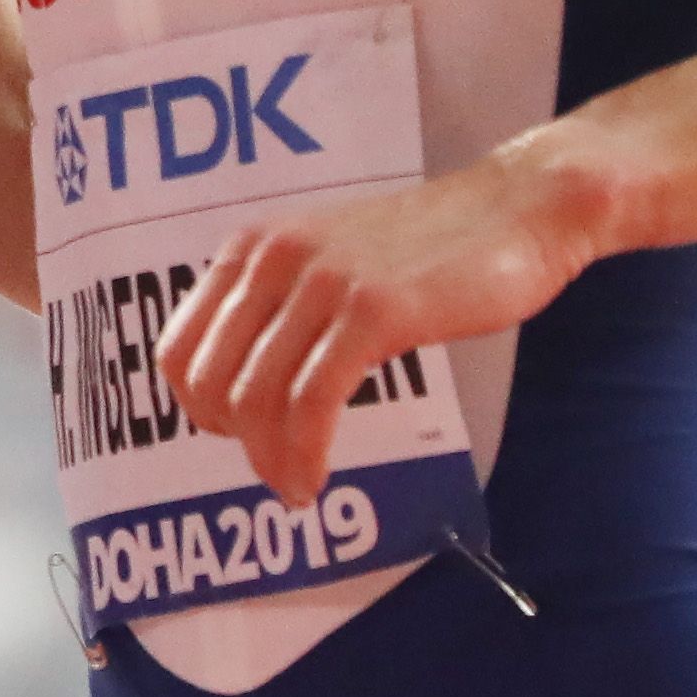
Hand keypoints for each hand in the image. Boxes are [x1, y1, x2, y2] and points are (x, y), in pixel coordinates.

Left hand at [155, 143, 603, 502]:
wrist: (519, 207)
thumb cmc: (431, 246)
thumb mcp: (332, 262)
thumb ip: (283, 306)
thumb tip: (246, 386)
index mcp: (253, 248)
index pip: (177, 348)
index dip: (197, 408)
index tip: (235, 438)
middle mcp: (273, 260)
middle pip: (208, 381)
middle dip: (233, 441)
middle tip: (273, 471)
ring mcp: (322, 284)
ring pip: (255, 398)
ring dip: (269, 461)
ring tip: (296, 490)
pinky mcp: (374, 312)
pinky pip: (312, 403)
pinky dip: (303, 454)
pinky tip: (315, 479)